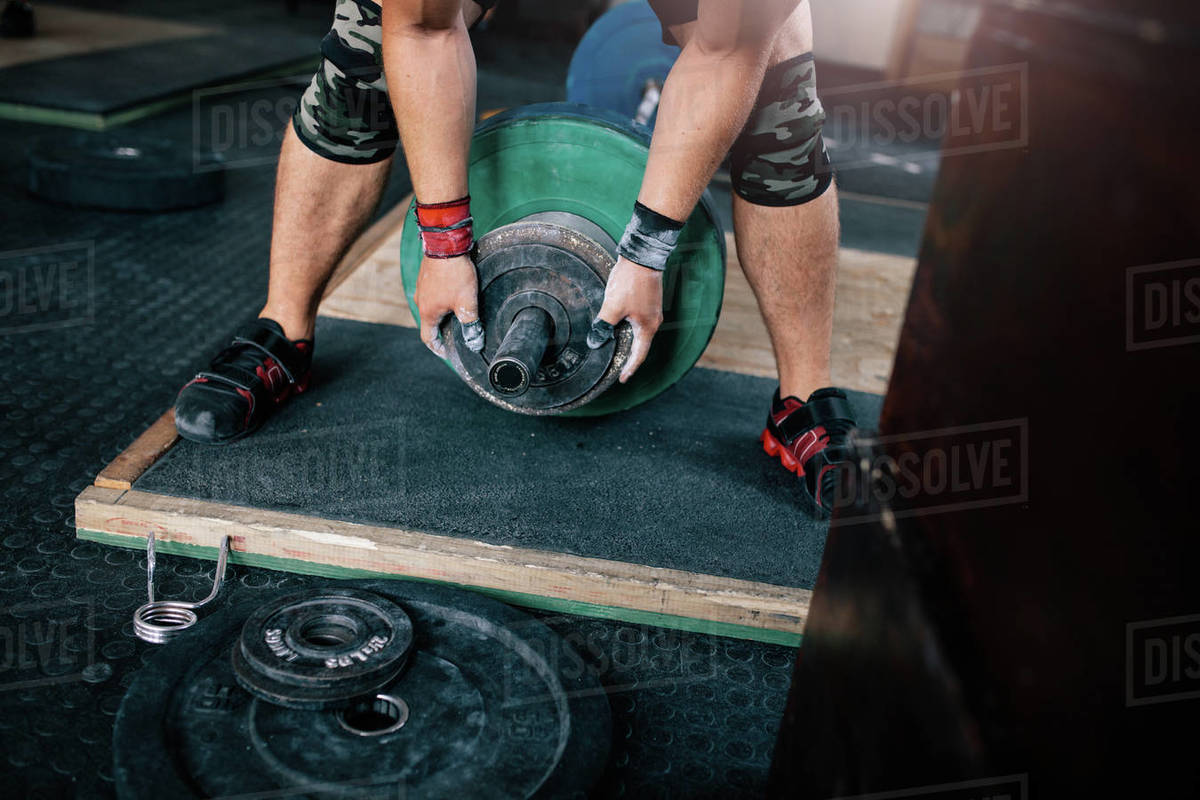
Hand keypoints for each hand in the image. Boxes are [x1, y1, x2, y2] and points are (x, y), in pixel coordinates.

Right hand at [413, 253, 483, 357]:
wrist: (446, 244)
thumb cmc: (454, 274)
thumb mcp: (467, 303)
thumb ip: (470, 325)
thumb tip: (474, 342)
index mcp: (428, 312)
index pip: (428, 338)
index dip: (438, 348)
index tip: (447, 353)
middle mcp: (420, 301)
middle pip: (430, 322)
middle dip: (443, 330)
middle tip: (457, 333)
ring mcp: (422, 288)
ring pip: (432, 306)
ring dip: (443, 313)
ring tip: (458, 313)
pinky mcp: (426, 276)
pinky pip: (433, 293)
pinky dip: (442, 299)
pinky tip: (455, 295)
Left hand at [587, 256, 663, 382]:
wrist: (642, 256)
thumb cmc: (631, 281)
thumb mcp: (613, 307)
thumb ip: (603, 326)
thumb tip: (595, 342)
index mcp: (647, 327)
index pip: (638, 355)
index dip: (629, 368)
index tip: (622, 379)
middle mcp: (653, 321)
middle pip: (639, 345)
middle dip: (628, 355)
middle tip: (616, 365)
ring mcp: (652, 310)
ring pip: (638, 331)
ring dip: (627, 340)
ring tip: (615, 346)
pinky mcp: (648, 300)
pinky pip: (638, 320)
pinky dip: (628, 327)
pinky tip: (617, 324)